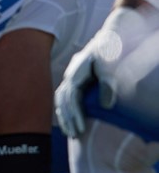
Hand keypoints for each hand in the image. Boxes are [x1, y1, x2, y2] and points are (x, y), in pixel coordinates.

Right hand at [56, 6, 149, 136]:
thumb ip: (108, 84)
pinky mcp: (74, 81)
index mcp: (76, 71)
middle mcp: (70, 75)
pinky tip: (69, 122)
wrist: (111, 37)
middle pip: (63, 100)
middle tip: (75, 135)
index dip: (75, 114)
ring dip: (65, 117)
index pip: (71, 97)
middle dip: (68, 119)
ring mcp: (70, 77)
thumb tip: (106, 106)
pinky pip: (64, 98)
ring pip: (61, 100)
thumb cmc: (112, 50)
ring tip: (71, 133)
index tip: (82, 129)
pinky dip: (65, 111)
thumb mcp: (111, 65)